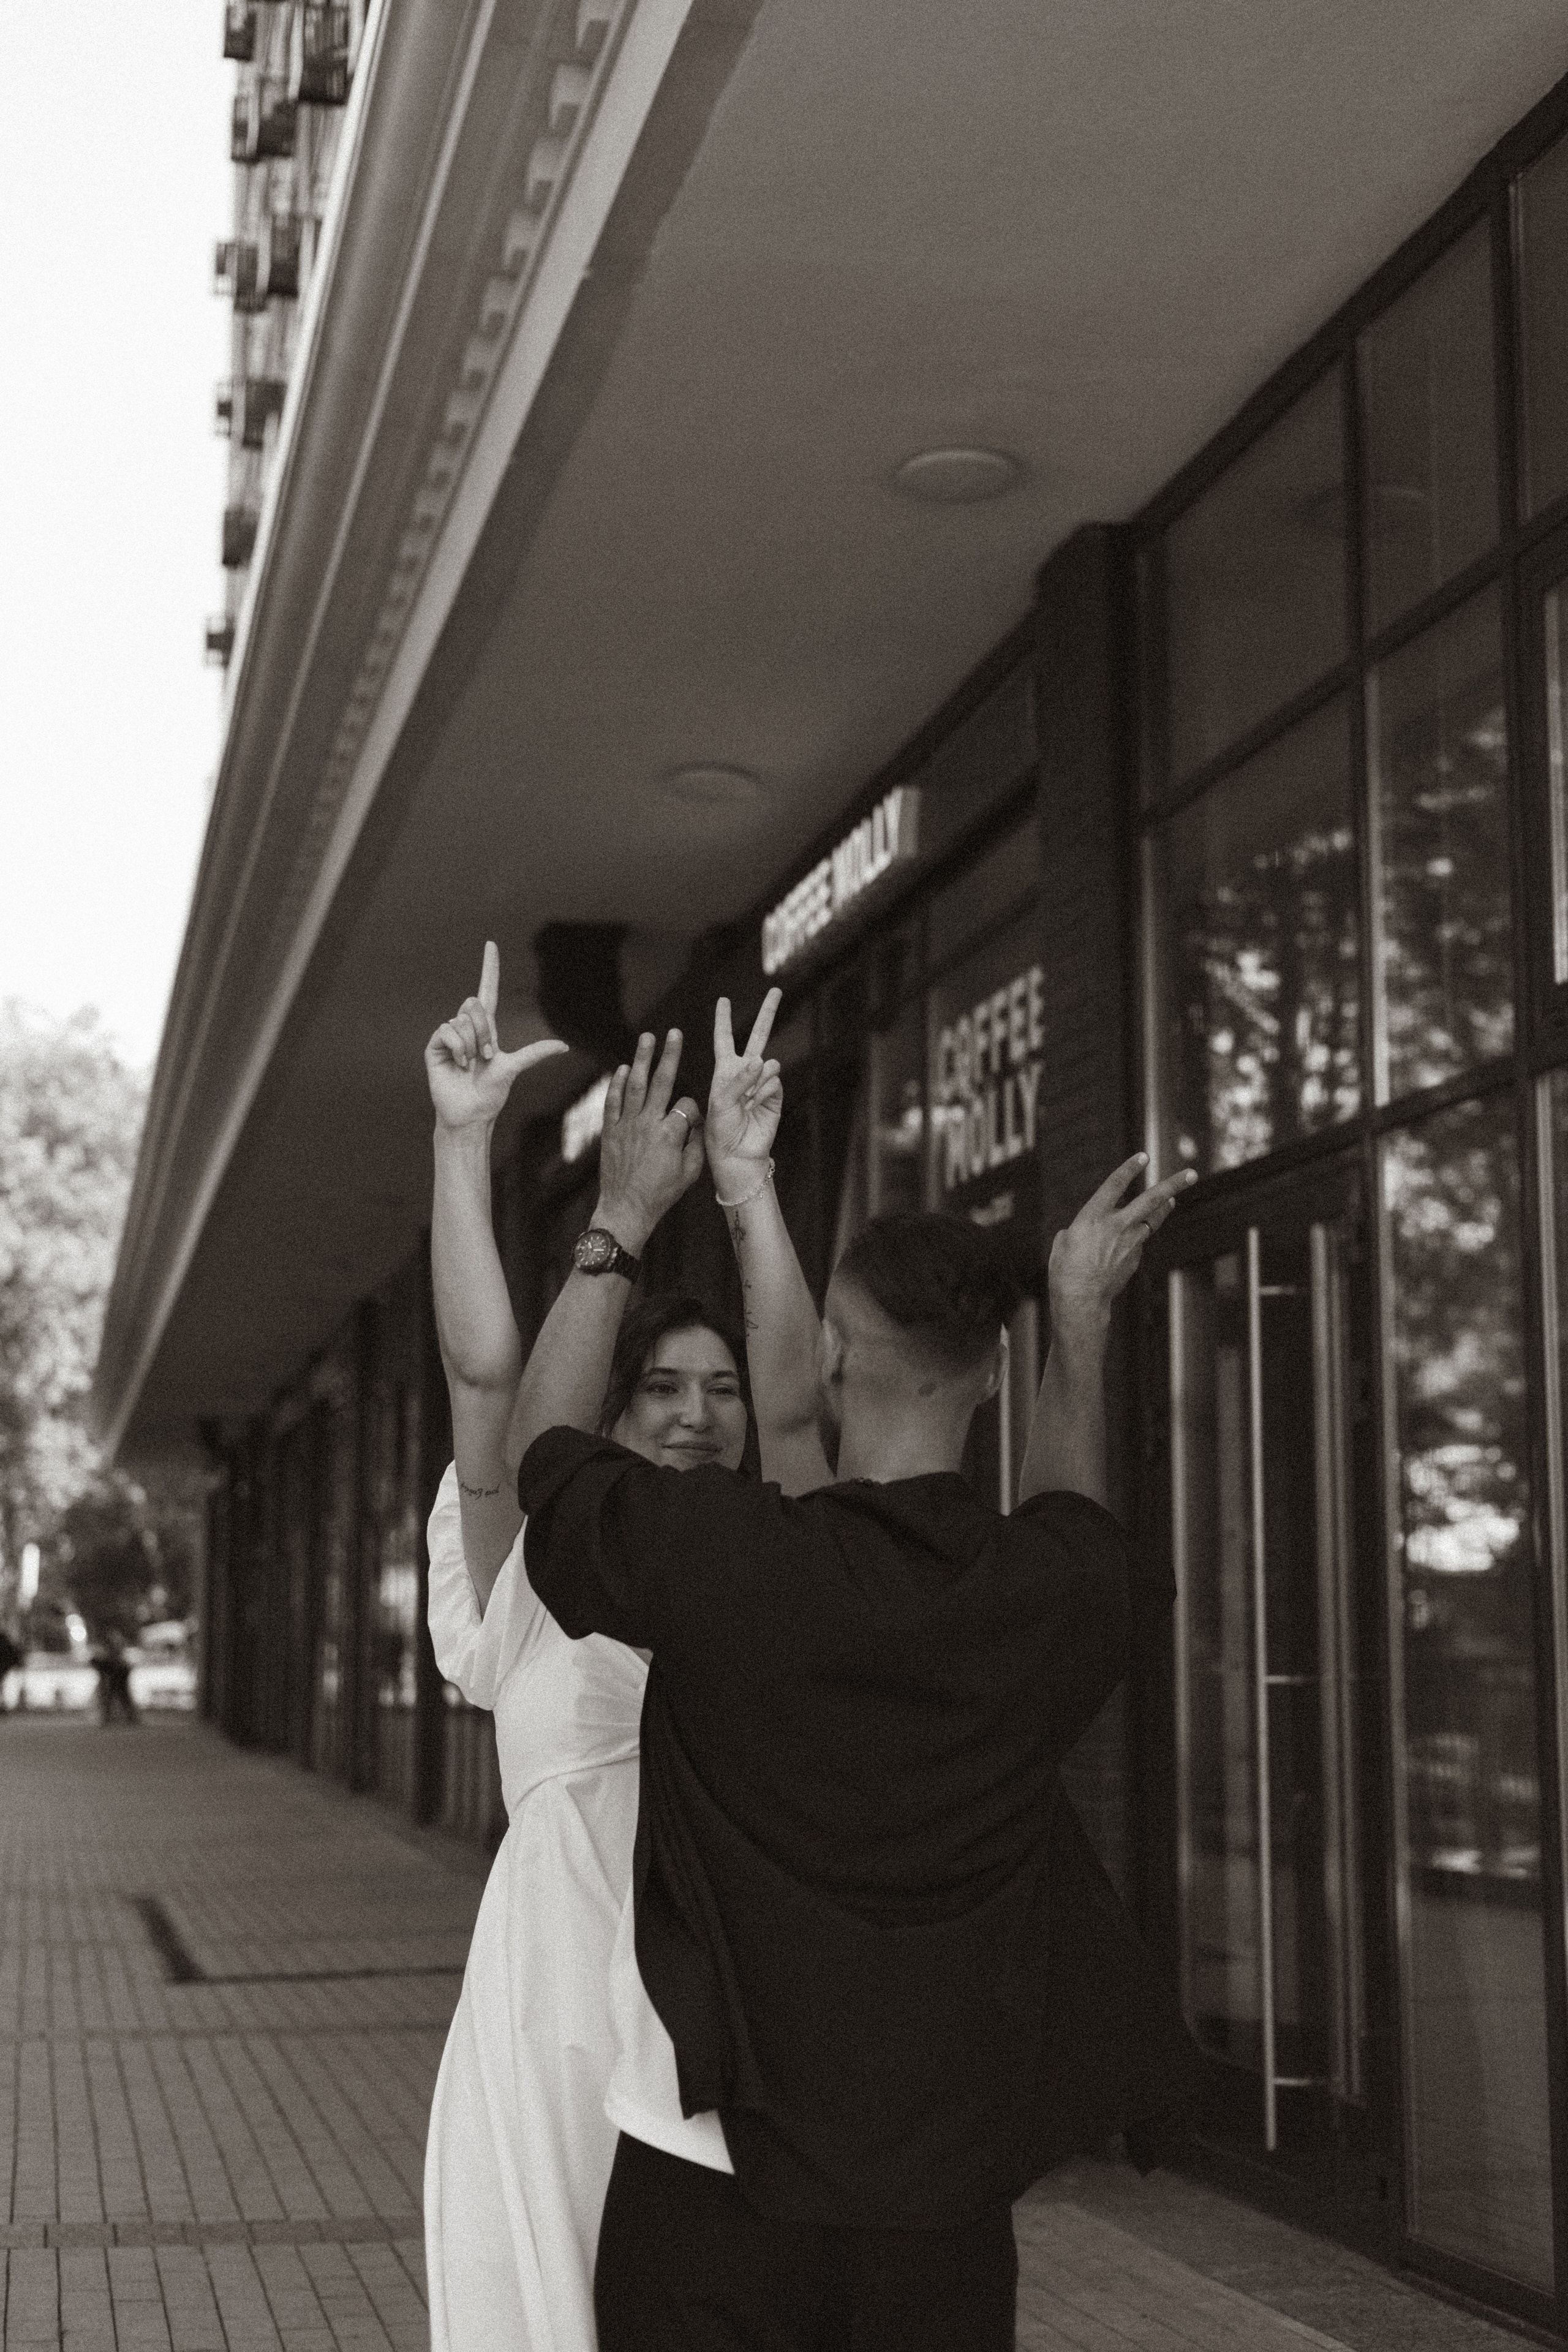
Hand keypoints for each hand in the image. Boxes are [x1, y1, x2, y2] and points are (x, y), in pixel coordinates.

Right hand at [426, 942, 567, 1129]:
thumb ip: (535, 1053)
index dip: (489, 968)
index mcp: (486, 1029)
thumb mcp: (514, 1068)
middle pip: (475, 1005)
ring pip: (462, 1020)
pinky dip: (458, 1047)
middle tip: (486, 1056)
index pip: (487, 991)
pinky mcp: (435, 1046)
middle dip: (485, 1031)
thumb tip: (564, 1047)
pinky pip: (447, 1030)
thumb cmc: (491, 1093)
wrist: (471, 1113)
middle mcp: (467, 1028)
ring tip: (470, 1064)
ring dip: (472, 1045)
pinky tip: (458, 1063)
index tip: (491, 944)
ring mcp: (450, 1036)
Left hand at [595, 1028, 704, 1251]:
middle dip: (669, 1055)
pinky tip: (622, 1068)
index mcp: (670, 1135)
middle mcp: (648, 1124)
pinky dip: (616, 1083)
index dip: (693, 1108)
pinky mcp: (610, 1131)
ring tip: (647, 1038)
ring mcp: (626, 1125)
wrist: (626, 1209)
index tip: (692, 1120)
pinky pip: (612, 1101)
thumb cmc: (660, 1194)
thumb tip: (697, 1122)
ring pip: (635, 1085)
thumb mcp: (690, 1173)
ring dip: (642, 1059)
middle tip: (674, 1033)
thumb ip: (696, 1144)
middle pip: (661, 1082)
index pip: (686, 1104)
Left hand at [708, 991, 782, 1195]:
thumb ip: (739, 1078)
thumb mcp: (719, 1101)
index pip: (724, 1040)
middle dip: (767, 1013)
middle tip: (776, 990)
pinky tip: (757, 1104)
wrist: (736, 1155)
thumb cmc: (719, 1130)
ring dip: (757, 1079)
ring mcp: (762, 1083)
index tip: (724, 1000)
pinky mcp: (776, 1096)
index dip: (724, 1020)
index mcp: (725, 1072)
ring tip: (747, 1100)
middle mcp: (745, 1073)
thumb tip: (763, 1060)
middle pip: (758, 1036)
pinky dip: (765, 1091)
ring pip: (768, 1064)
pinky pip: (774, 1081)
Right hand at [1048, 1155, 1196, 1333]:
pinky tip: (1122, 1249)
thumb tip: (1092, 1231)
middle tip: (1191, 1174)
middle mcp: (1116, 1226)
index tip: (1144, 1156)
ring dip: (1163, 1209)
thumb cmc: (1065, 1270)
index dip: (1129, 1169)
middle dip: (1172, 1185)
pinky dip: (1134, 1240)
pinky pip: (1137, 1243)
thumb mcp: (1064, 1242)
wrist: (1081, 1300)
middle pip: (1151, 1200)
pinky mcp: (1135, 1259)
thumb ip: (1081, 1228)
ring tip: (1172, 1200)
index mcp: (1093, 1217)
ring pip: (1153, 1221)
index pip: (1115, 1185)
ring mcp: (1130, 1243)